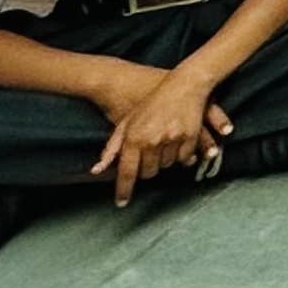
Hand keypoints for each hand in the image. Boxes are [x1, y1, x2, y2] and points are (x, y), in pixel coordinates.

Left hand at [95, 68, 226, 205]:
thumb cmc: (152, 102)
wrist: (184, 84)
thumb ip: (112, 148)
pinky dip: (182, 155)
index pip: (126, 172)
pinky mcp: (190, 137)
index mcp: (134, 137)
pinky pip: (184, 159)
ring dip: (164, 160)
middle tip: (149, 154)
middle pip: (148, 172)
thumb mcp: (127, 122)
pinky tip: (178, 141)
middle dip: (147, 169)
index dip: (123, 190)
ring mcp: (172, 139)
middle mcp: (152, 141)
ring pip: (167, 166)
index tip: (122, 203)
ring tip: (164, 142)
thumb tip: (97, 170)